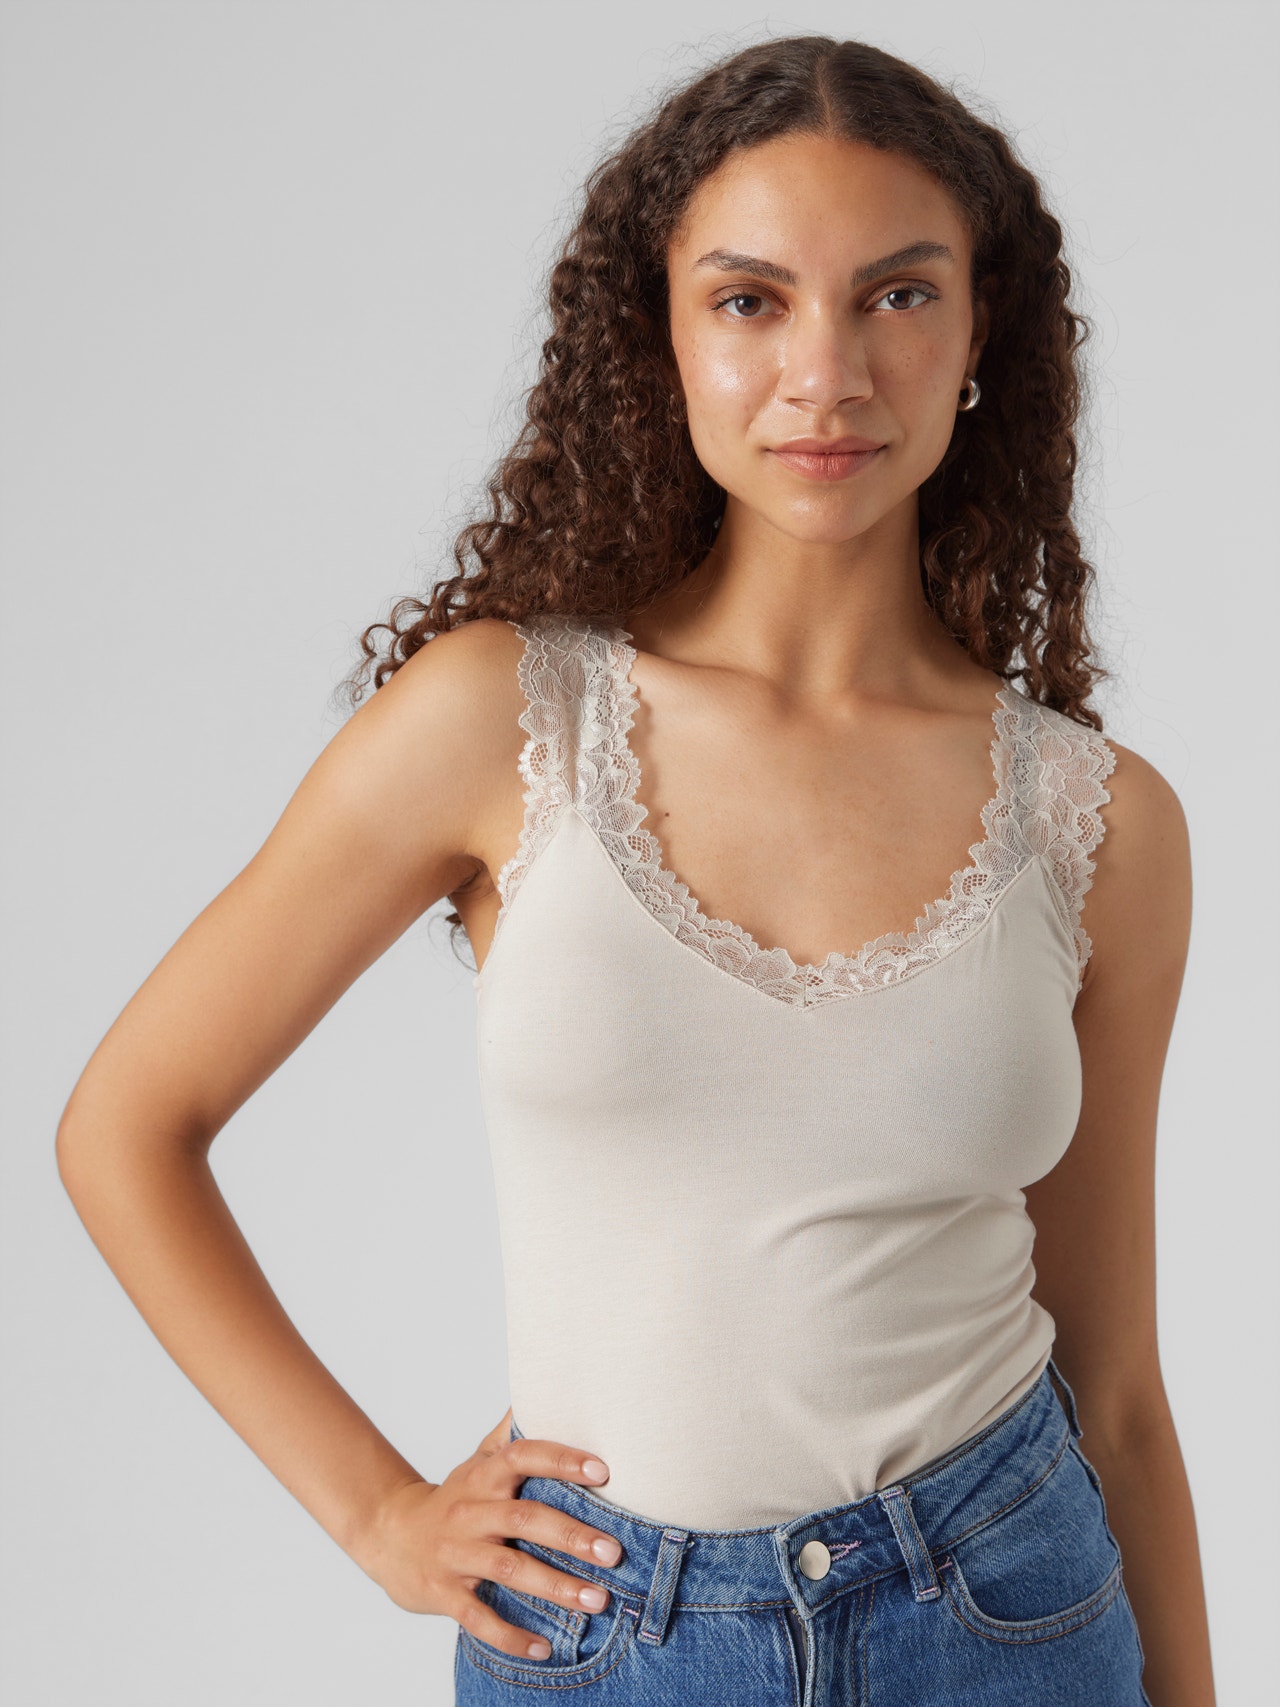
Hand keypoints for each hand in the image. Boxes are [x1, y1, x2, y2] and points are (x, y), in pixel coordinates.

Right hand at [352, 1409, 625, 1659]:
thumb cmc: (455, 1497)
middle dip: (571, 1536)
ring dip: (554, 1587)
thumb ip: (512, 1434)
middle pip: (523, 1519)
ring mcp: (456, 1555)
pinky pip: (478, 1618)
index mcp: (484, 1477)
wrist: (389, 1534)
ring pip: (507, 1570)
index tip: (603, 1472)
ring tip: (598, 1599)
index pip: (523, 1457)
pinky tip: (544, 1648)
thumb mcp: (479, 1461)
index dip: (561, 1461)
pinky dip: (510, 1636)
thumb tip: (544, 1385)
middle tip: (614, 1552)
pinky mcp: (444, 1593)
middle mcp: (471, 1512)